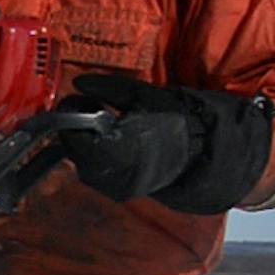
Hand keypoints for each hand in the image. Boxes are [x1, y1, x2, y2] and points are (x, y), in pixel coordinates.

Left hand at [61, 74, 274, 214]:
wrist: (202, 153)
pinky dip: (92, 157)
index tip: (76, 102)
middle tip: (84, 109)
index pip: (77, 138)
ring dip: (82, 144)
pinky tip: (103, 142)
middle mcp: (114, 173)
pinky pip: (93, 174)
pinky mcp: (118, 192)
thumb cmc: (175, 121)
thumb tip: (80, 83)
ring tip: (94, 124)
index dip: (71, 119)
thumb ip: (111, 89)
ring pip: (81, 164)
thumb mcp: (143, 97)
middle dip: (75, 131)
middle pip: (74, 152)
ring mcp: (115, 186)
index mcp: (119, 149)